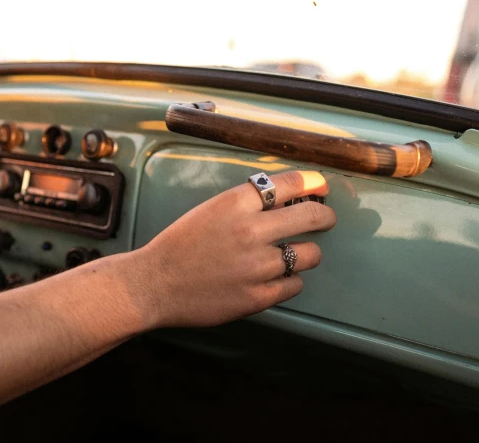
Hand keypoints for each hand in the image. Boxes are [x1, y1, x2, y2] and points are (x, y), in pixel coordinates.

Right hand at [129, 170, 336, 327]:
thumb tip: (286, 197)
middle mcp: (250, 231)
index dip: (313, 182)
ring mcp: (256, 266)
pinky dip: (289, 281)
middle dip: (325, 216)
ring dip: (305, 253)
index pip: (290, 183)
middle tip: (325, 219)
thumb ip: (246, 203)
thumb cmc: (179, 246)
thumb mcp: (210, 209)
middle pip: (312, 216)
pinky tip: (274, 278)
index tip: (321, 186)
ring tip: (293, 255)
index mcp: (235, 203)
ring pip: (310, 255)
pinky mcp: (258, 297)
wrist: (153, 284)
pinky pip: (295, 285)